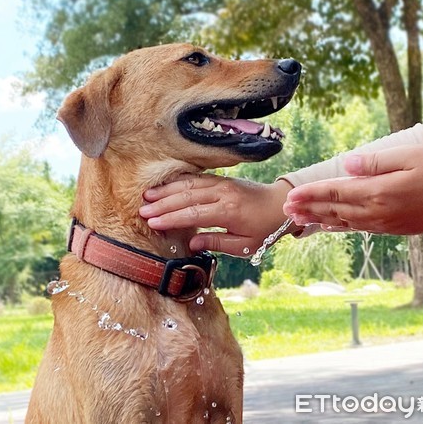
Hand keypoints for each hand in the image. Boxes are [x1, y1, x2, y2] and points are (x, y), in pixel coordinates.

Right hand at [139, 175, 293, 255]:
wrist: (280, 205)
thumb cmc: (263, 230)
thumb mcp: (244, 245)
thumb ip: (217, 243)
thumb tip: (192, 243)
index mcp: (229, 212)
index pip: (194, 214)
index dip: (172, 218)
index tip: (153, 223)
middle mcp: (223, 194)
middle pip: (187, 197)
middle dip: (162, 204)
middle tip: (142, 211)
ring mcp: (222, 183)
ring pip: (189, 184)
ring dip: (166, 190)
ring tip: (147, 196)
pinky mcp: (221, 179)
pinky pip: (196, 177)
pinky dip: (178, 181)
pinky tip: (164, 185)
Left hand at [283, 145, 422, 236]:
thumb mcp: (410, 156)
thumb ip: (375, 162)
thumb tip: (347, 164)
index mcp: (375, 191)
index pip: (333, 192)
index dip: (309, 194)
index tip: (290, 197)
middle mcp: (372, 211)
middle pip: (331, 209)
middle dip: (305, 208)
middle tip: (283, 210)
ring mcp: (379, 222)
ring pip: (339, 221)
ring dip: (316, 219)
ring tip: (296, 219)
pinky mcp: (387, 228)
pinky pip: (353, 227)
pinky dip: (335, 226)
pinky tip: (326, 225)